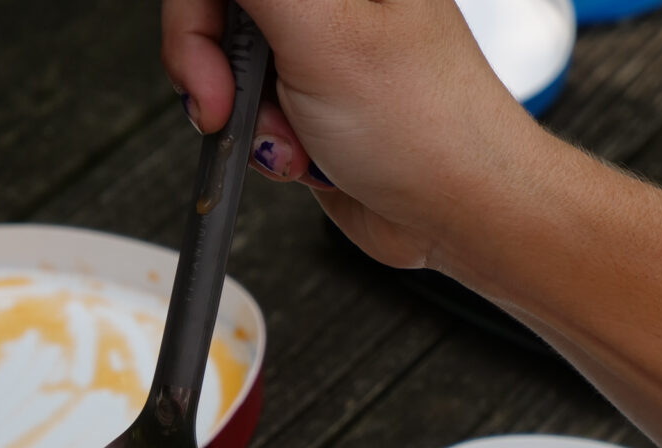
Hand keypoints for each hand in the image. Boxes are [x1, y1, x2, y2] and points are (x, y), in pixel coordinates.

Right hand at [161, 0, 539, 269]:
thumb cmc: (426, 127)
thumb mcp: (323, 28)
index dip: (198, 8)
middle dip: (212, 63)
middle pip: (222, 8)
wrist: (463, 213)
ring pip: (230, 62)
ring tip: (291, 137)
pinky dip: (264, 140)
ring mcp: (321, 47)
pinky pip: (253, 109)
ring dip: (244, 113)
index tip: (207, 53)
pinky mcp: (314, 100)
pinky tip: (304, 156)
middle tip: (224, 102)